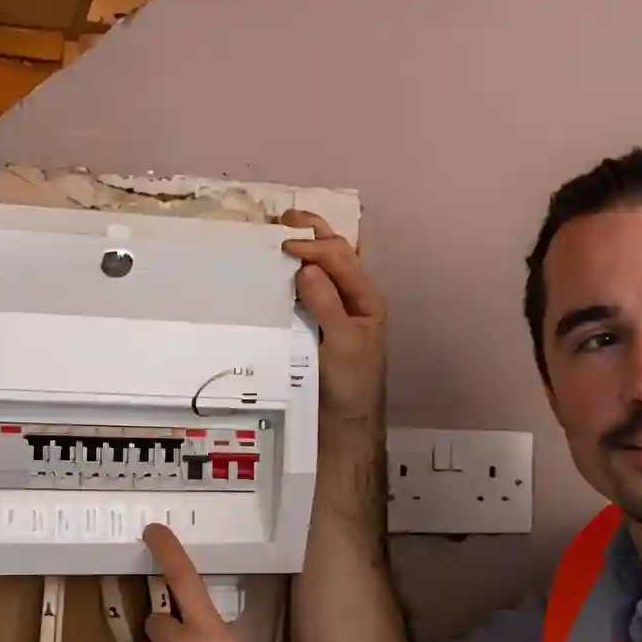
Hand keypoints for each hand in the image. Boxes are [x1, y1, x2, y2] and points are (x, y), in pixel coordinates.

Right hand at [280, 210, 387, 421]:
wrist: (344, 423)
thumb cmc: (349, 385)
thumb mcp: (342, 344)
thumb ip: (326, 305)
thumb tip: (306, 266)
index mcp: (366, 299)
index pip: (340, 258)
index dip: (313, 247)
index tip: (282, 247)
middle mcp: (353, 297)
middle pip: (335, 253)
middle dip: (311, 232)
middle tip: (281, 218)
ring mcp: (336, 308)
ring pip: (322, 266)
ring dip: (303, 247)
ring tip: (277, 233)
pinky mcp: (318, 322)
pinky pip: (308, 288)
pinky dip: (293, 272)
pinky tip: (275, 267)